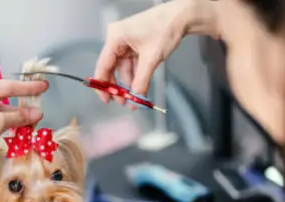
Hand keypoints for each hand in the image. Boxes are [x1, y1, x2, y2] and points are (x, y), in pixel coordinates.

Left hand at [0, 79, 47, 163]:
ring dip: (12, 117)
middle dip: (20, 106)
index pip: (5, 85)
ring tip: (31, 122)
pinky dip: (1, 123)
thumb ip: (19, 117)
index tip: (43, 86)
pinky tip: (15, 128)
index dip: (27, 87)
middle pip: (0, 98)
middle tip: (38, 108)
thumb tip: (37, 113)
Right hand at [94, 0, 216, 107]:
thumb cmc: (165, 28)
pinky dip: (136, 76)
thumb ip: (141, 80)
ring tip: (134, 98)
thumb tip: (135, 97)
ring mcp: (126, 42)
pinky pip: (132, 64)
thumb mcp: (151, 58)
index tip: (106, 99)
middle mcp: (117, 39)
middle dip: (117, 86)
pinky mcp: (135, 45)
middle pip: (111, 67)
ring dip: (128, 83)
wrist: (182, 16)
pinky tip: (139, 88)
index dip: (103, 84)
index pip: (103, 65)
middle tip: (122, 102)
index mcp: (115, 37)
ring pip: (123, 68)